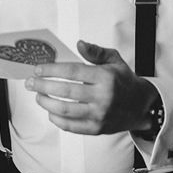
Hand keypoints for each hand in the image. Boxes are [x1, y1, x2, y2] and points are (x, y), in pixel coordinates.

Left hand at [24, 41, 158, 134]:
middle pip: (65, 91)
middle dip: (42, 86)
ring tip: (38, 96)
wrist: (141, 106)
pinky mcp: (96, 129)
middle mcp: (103, 97)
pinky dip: (56, 119)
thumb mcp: (114, 60)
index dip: (52, 70)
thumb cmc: (124, 80)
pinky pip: (71, 126)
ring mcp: (99, 115)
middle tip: (30, 83)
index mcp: (105, 77)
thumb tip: (79, 44)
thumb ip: (95, 52)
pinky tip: (50, 111)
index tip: (38, 69)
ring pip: (65, 110)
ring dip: (46, 103)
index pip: (72, 72)